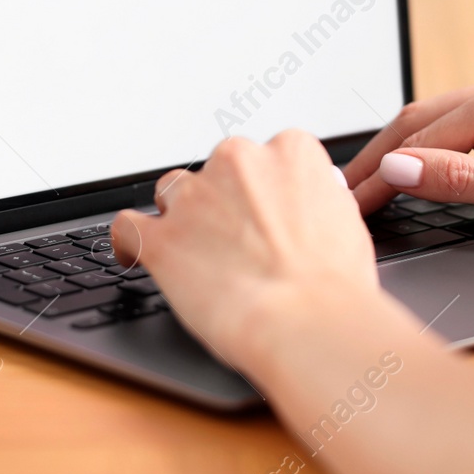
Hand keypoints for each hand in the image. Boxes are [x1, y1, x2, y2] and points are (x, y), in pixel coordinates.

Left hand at [111, 130, 382, 371]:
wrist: (306, 320)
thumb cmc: (333, 284)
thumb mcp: (345, 222)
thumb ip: (316, 200)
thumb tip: (306, 207)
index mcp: (289, 152)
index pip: (267, 155)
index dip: (262, 188)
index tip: (263, 211)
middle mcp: (238, 160)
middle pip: (217, 169)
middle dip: (222, 200)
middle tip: (237, 242)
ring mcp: (194, 197)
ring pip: (172, 192)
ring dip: (180, 217)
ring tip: (194, 253)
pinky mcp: (161, 238)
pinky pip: (127, 227)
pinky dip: (129, 242)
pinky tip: (134, 256)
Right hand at [343, 67, 473, 242]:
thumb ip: (458, 179)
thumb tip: (397, 168)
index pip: (418, 139)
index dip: (378, 175)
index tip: (348, 206)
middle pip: (421, 118)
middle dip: (379, 155)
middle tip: (344, 194)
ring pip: (442, 117)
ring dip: (404, 147)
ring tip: (371, 180)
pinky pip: (467, 121)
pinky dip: (435, 143)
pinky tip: (423, 162)